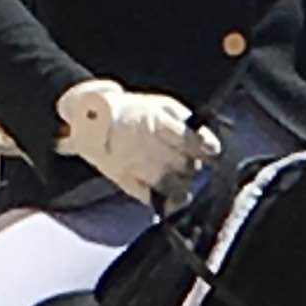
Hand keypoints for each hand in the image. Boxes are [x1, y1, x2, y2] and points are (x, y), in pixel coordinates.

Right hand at [58, 81, 205, 208]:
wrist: (92, 119)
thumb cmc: (134, 111)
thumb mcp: (160, 104)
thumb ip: (184, 120)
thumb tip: (206, 139)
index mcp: (155, 121)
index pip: (187, 139)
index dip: (205, 148)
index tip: (213, 152)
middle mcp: (145, 143)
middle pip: (182, 164)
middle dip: (193, 167)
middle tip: (195, 166)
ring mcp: (133, 163)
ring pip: (169, 184)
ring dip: (184, 187)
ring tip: (187, 184)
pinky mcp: (124, 179)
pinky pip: (149, 196)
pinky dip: (164, 201)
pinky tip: (173, 200)